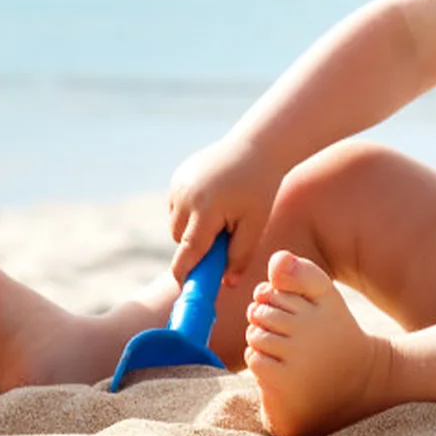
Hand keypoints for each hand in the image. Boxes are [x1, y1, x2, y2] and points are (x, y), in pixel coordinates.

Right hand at [168, 135, 283, 290]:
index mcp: (206, 210)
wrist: (256, 146)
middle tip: (221, 241)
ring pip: (175, 223)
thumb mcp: (255, 224)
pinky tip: (213, 201)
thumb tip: (226, 283)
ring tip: (220, 217)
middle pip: (179, 238)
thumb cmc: (260, 188)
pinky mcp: (177, 177)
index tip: (185, 289)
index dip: (185, 272)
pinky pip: (176, 206)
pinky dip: (189, 212)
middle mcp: (185, 197)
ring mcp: (178, 185)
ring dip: (190, 229)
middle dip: (194, 246)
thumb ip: (239, 255)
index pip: (188, 251)